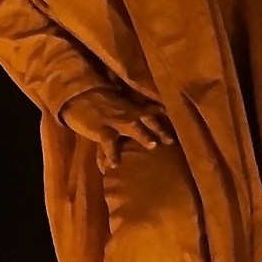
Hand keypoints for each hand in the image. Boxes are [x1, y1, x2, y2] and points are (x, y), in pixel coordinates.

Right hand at [60, 86, 174, 170]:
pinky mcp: (102, 131)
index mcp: (134, 108)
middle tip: (171, 140)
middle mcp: (129, 114)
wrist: (80, 95)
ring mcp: (116, 121)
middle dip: (160, 129)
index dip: (166, 117)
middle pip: (148, 119)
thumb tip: (157, 116)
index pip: (154, 111)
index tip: (181, 122)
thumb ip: (136, 112)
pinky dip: (112, 154)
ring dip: (143, 134)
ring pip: (132, 127)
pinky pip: (109, 144)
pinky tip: (115, 165)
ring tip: (152, 144)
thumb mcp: (121, 104)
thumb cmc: (101, 101)